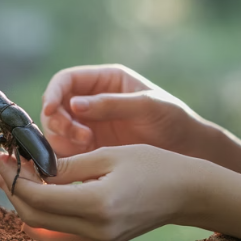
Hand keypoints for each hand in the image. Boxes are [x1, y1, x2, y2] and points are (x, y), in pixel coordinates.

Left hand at [0, 145, 195, 240]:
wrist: (188, 193)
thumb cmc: (153, 165)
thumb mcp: (107, 156)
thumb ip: (67, 166)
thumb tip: (30, 168)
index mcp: (97, 204)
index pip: (38, 197)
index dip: (13, 177)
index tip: (1, 155)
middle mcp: (95, 230)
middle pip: (34, 217)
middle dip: (12, 190)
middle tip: (2, 165)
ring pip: (43, 229)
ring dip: (25, 204)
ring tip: (13, 177)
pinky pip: (60, 235)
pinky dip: (43, 216)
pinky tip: (38, 193)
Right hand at [40, 64, 200, 157]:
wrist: (189, 150)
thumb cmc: (173, 119)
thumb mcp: (147, 106)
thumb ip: (111, 104)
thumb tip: (74, 105)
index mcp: (105, 81)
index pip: (66, 80)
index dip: (53, 93)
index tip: (51, 109)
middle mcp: (92, 101)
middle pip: (56, 106)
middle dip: (58, 119)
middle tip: (77, 135)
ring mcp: (89, 126)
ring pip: (57, 130)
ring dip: (62, 138)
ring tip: (86, 146)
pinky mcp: (91, 150)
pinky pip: (66, 151)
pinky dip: (66, 156)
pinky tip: (82, 160)